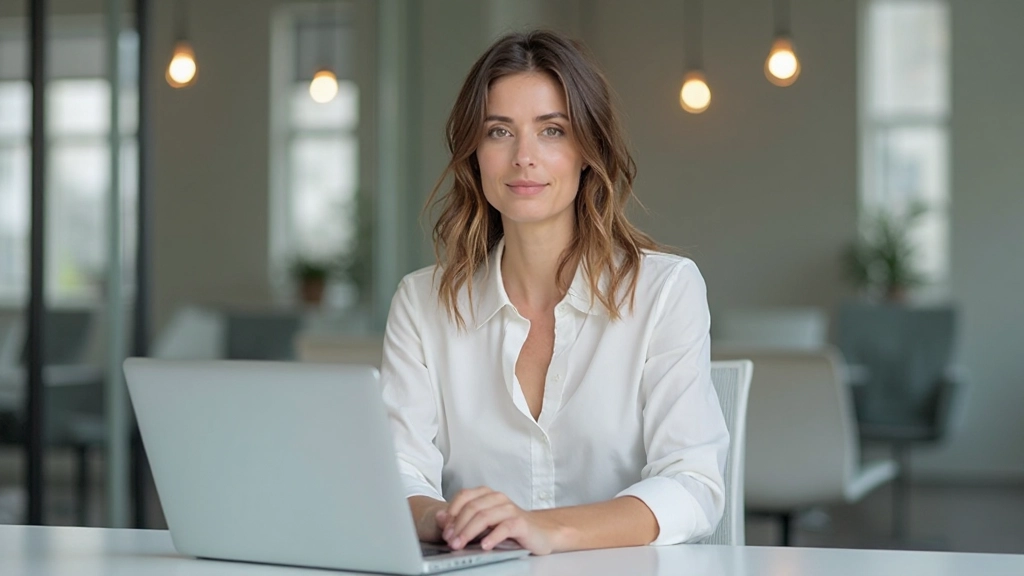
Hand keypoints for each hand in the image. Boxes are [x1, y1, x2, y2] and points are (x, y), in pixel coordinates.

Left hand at [437, 487, 565, 554]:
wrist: (540, 532)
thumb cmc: (508, 527)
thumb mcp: (482, 523)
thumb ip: (461, 519)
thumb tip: (439, 517)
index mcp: (487, 495)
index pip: (464, 496)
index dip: (451, 512)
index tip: (444, 530)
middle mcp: (498, 498)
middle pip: (472, 508)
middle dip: (457, 525)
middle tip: (450, 541)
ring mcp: (510, 509)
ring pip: (485, 516)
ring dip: (469, 532)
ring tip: (460, 545)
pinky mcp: (520, 522)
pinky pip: (504, 528)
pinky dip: (492, 537)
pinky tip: (484, 546)